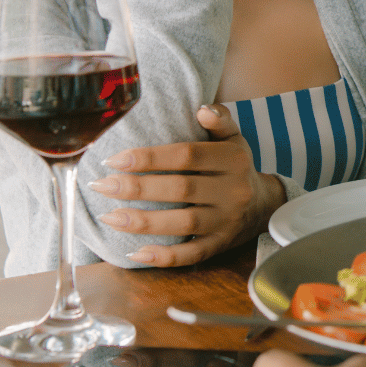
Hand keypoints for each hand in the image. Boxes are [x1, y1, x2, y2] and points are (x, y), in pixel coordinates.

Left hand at [90, 103, 285, 266]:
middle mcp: (233, 190)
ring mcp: (227, 220)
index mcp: (232, 159)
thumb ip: (220, 120)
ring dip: (143, 222)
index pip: (187, 155)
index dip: (149, 158)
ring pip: (183, 222)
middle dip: (137, 188)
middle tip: (101, 185)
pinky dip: (164, 257)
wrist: (264, 206)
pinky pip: (192, 254)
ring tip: (109, 217)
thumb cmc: (236, 168)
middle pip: (181, 188)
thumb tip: (202, 109)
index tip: (115, 160)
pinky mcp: (221, 245)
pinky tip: (136, 253)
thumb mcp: (234, 139)